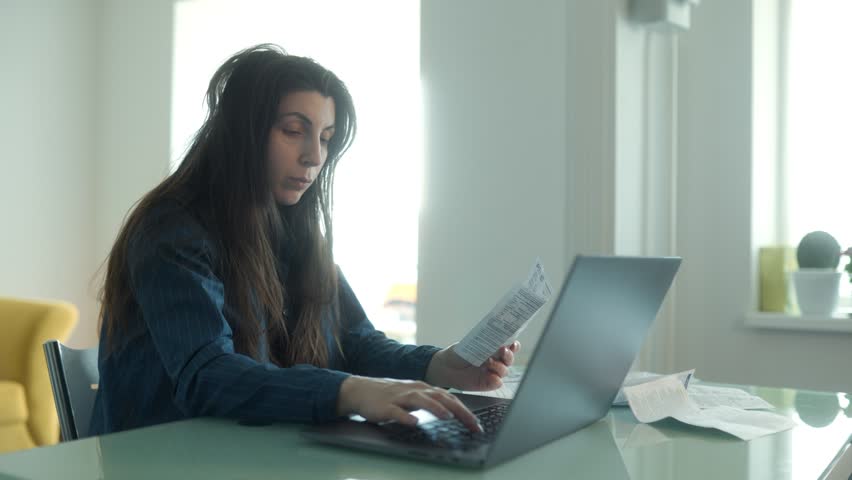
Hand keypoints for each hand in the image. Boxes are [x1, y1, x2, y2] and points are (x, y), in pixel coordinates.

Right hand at [336, 376, 481, 431]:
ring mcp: (400, 397)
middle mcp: (415, 390)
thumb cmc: (390, 395)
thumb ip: (431, 402)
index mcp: (424, 388)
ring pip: (421, 400)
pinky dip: (406, 417)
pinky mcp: (385, 406)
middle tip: (472, 424)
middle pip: (441, 398)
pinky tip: (413, 422)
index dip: (465, 411)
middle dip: (458, 411)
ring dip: (435, 408)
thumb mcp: (414, 396)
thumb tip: (453, 413)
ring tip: (448, 417)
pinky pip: (397, 412)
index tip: (477, 425)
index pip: (449, 398)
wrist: (360, 390)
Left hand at [424, 341, 519, 391]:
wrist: (446, 367)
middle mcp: (496, 360)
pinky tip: (491, 376)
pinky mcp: (488, 383)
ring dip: (500, 366)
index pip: (509, 346)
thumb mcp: (472, 345)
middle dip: (509, 355)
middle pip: (509, 359)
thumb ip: (485, 344)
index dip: (513, 345)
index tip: (513, 342)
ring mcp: (492, 372)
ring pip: (505, 371)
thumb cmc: (459, 353)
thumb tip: (498, 341)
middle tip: (503, 350)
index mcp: (494, 349)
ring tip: (489, 362)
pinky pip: (497, 383)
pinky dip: (496, 379)